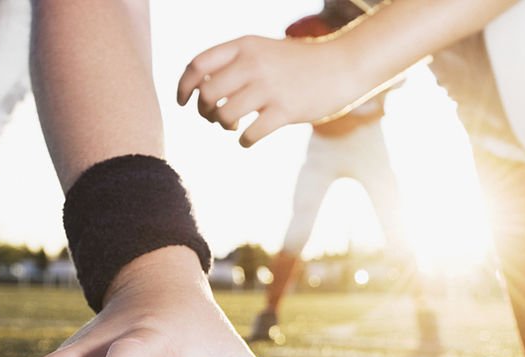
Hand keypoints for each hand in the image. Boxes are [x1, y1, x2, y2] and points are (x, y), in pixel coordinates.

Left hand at [177, 35, 359, 146]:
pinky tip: (249, 138)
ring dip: (224, 127)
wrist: (341, 67)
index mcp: (244, 46)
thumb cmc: (298, 64)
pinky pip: (249, 135)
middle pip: (207, 94)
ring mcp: (269, 87)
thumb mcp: (263, 50)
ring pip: (225, 116)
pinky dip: (243, 141)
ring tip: (234, 126)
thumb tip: (200, 89)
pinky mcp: (285, 111)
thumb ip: (234, 63)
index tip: (183, 102)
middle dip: (205, 112)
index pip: (198, 65)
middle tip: (215, 117)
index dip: (183, 87)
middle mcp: (253, 64)